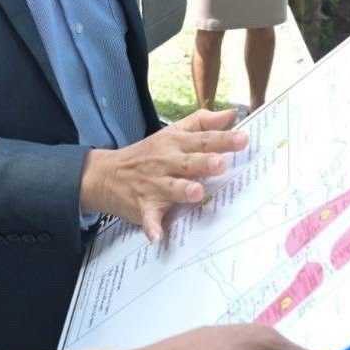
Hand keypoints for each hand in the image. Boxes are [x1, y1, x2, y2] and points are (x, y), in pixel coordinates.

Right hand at [79, 108, 246, 241]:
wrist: (106, 174)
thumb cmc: (148, 153)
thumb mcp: (172, 133)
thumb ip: (202, 122)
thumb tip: (231, 114)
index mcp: (175, 144)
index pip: (202, 140)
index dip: (222, 140)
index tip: (243, 139)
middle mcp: (166, 163)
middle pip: (187, 162)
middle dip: (203, 163)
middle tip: (220, 164)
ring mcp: (154, 185)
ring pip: (170, 188)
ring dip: (182, 191)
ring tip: (196, 192)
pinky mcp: (143, 206)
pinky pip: (148, 217)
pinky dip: (152, 226)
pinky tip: (157, 235)